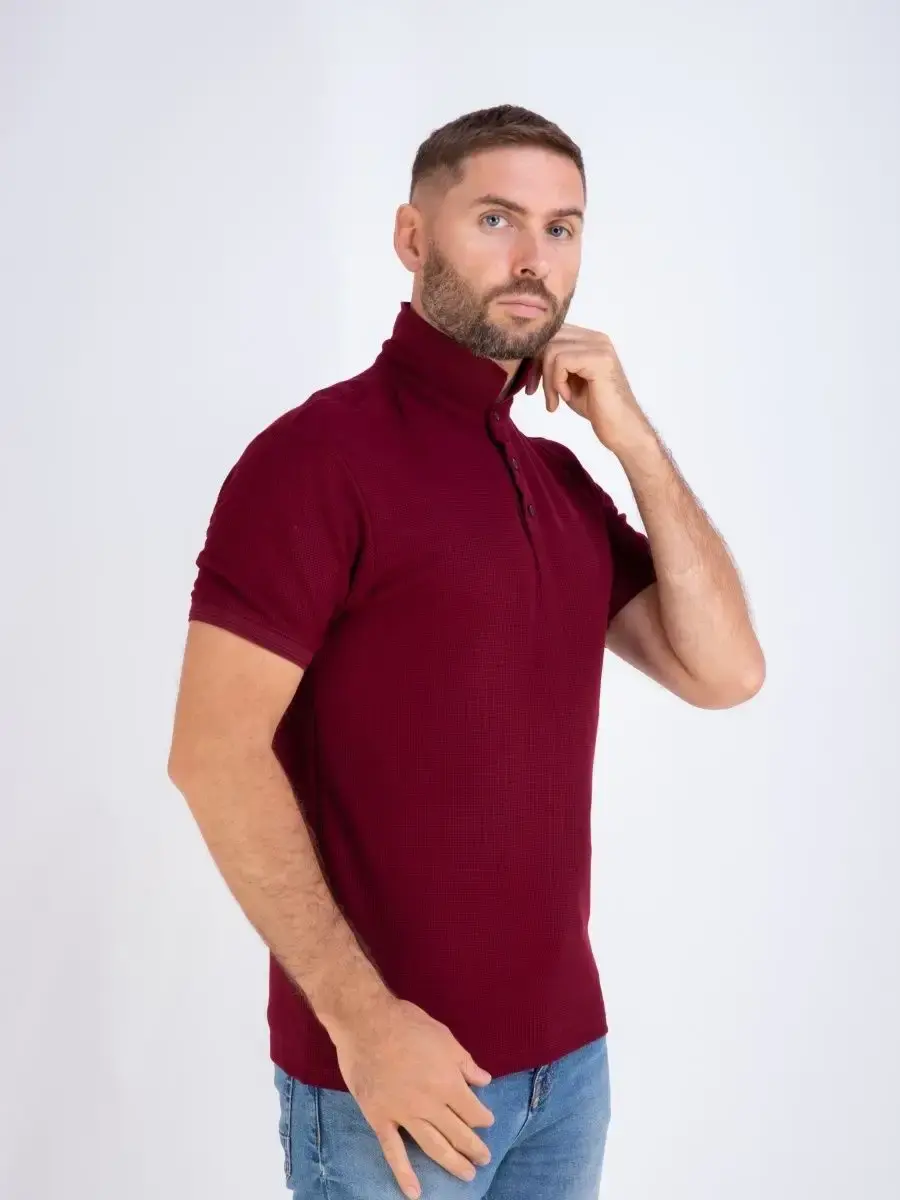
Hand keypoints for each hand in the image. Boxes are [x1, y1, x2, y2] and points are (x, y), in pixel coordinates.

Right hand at [332, 995, 494, 1197]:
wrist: (365, 1023)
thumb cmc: (407, 1024)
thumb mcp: (444, 1037)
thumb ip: (465, 1063)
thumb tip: (484, 1081)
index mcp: (448, 1083)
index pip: (473, 1111)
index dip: (483, 1118)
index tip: (487, 1121)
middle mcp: (429, 1105)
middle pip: (457, 1133)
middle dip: (474, 1148)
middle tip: (484, 1159)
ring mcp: (403, 1115)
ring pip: (433, 1146)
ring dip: (452, 1163)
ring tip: (467, 1175)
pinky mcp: (380, 1119)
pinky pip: (393, 1151)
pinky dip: (404, 1174)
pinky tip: (415, 1192)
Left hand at [526, 323, 647, 453]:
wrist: (621, 428)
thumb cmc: (596, 407)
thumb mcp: (567, 380)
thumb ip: (553, 364)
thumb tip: (527, 355)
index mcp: (589, 339)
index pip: (552, 333)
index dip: (536, 357)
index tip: (533, 385)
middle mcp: (596, 337)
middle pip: (549, 338)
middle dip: (537, 367)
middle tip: (536, 392)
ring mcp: (599, 346)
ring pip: (552, 349)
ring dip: (547, 379)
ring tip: (555, 399)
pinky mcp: (599, 359)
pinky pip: (561, 361)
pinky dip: (557, 382)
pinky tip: (566, 397)